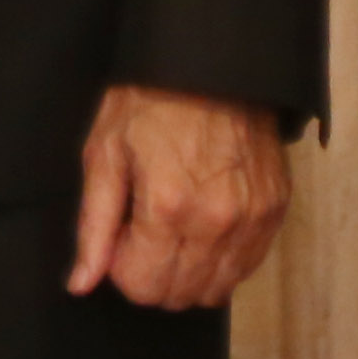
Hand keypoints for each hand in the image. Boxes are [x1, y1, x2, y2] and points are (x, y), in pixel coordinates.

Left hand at [69, 87, 289, 310]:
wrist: (212, 63)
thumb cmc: (151, 101)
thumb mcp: (105, 152)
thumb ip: (93, 225)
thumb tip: (82, 282)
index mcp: (167, 208)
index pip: (144, 288)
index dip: (123, 269)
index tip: (121, 238)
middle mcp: (215, 222)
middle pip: (180, 295)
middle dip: (154, 275)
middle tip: (145, 232)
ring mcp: (252, 218)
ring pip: (217, 288)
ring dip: (190, 273)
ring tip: (176, 230)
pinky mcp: (275, 209)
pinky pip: (247, 265)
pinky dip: (223, 260)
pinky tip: (206, 227)